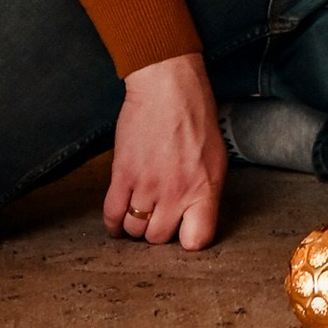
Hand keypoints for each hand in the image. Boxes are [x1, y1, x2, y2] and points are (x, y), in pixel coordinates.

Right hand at [104, 51, 225, 247]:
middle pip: (158, 238)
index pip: (197, 240)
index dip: (189, 240)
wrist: (167, 87)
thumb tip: (197, 216)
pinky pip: (111, 214)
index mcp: (204, 189)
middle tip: (158, 218)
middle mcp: (176, 192)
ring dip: (135, 225)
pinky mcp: (122, 175)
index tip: (184, 232)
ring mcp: (147, 186)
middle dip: (158, 231)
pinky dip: (113, 223)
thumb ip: (206, 192)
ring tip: (139, 214)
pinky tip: (118, 220)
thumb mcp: (216, 158)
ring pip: (134, 229)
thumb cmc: (196, 117)